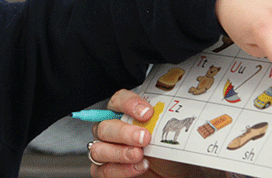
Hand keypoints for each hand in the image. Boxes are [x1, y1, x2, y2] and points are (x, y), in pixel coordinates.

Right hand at [90, 89, 208, 177]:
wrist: (174, 173)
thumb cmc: (169, 152)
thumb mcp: (167, 133)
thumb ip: (159, 121)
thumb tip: (162, 112)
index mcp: (124, 116)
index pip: (117, 101)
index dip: (128, 104)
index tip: (147, 113)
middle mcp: (112, 132)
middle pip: (104, 127)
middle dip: (124, 132)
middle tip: (144, 137)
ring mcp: (106, 152)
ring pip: (98, 149)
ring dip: (119, 152)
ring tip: (139, 155)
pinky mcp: (106, 171)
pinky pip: (104, 170)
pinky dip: (121, 170)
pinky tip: (138, 167)